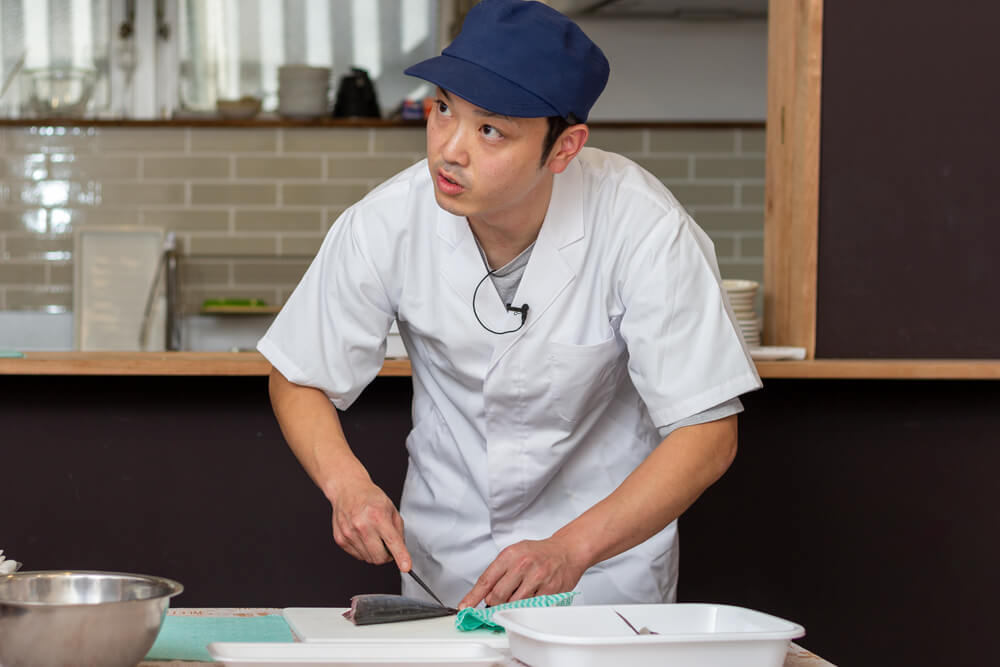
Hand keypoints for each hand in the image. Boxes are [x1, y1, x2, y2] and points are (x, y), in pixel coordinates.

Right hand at [329, 477, 410, 571]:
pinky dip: (364, 550)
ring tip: (373, 536)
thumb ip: (398, 531)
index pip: (392, 541)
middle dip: (387, 556)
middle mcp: (362, 526)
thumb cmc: (370, 498)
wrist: (347, 490)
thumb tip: (401, 551)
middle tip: (387, 545)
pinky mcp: (341, 540)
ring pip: (368, 559)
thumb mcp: (390, 508)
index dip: (401, 556)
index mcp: (378, 516)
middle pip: (379, 557)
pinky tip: (362, 536)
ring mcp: (349, 534)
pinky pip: (357, 556)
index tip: (406, 566)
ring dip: (375, 553)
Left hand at [458, 537, 586, 608]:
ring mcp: (537, 578)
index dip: (473, 597)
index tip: (465, 607)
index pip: (486, 580)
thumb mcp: (514, 554)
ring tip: (518, 596)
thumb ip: (498, 573)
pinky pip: (531, 607)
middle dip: (494, 603)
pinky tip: (531, 597)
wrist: (566, 551)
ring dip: (512, 606)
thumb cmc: (538, 553)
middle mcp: (523, 565)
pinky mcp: (549, 590)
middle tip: (498, 602)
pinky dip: (528, 607)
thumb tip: (483, 595)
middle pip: (498, 596)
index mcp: (510, 555)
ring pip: (514, 604)